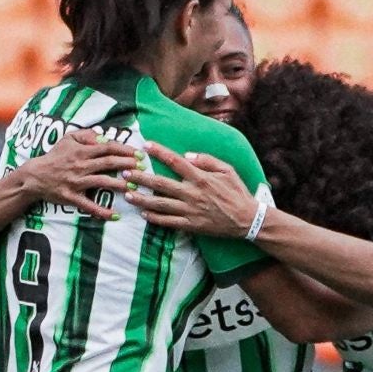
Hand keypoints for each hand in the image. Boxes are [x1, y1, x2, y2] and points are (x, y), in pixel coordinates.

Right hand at [16, 129, 138, 219]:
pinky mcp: (71, 197)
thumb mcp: (67, 139)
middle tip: (143, 168)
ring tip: (135, 188)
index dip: (125, 150)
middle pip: (108, 163)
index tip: (139, 154)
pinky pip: (88, 205)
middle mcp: (80, 165)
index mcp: (81, 151)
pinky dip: (101, 212)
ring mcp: (76, 182)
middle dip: (127, 165)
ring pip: (102, 182)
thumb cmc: (54, 156)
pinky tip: (115, 216)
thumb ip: (86, 134)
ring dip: (120, 185)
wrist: (34, 176)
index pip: (107, 147)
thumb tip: (104, 134)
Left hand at [122, 142, 258, 236]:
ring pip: (160, 204)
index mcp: (201, 177)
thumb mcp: (227, 170)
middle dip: (141, 177)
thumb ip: (207, 160)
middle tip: (125, 173)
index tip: (146, 145)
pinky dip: (154, 218)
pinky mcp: (191, 225)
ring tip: (128, 195)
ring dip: (142, 199)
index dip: (159, 152)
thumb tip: (187, 155)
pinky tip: (144, 214)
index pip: (175, 161)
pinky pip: (168, 222)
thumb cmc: (237, 192)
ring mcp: (190, 211)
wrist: (247, 220)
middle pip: (160, 183)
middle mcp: (192, 193)